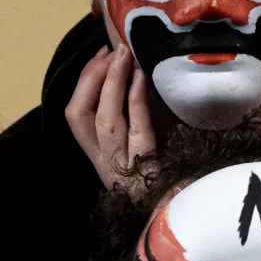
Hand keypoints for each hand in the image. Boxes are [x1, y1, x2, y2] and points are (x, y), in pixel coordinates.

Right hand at [66, 45, 154, 188]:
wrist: (184, 210)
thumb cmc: (168, 172)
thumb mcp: (143, 140)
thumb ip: (133, 114)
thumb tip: (134, 69)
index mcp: (99, 155)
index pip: (76, 115)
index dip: (84, 82)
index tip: (100, 56)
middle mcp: (104, 161)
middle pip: (79, 115)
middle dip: (90, 78)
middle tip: (110, 51)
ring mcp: (124, 165)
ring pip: (105, 121)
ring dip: (111, 82)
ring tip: (123, 55)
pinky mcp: (147, 167)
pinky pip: (138, 129)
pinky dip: (136, 100)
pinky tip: (141, 77)